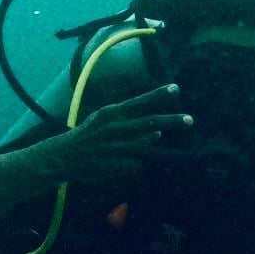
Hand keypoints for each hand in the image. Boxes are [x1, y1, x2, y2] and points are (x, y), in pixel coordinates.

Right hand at [51, 85, 190, 183]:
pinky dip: (136, 161)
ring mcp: (118, 147)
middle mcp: (116, 128)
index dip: (159, 95)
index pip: (140, 102)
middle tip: (190, 119)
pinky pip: (136, 163)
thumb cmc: (86, 135)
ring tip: (157, 135)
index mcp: (111, 113)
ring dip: (152, 139)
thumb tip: (155, 131)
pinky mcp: (118, 165)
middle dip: (172, 121)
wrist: (64, 157)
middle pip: (151, 122)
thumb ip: (127, 122)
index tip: (176, 88)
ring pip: (146, 143)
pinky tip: (125, 159)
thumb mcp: (102, 120)